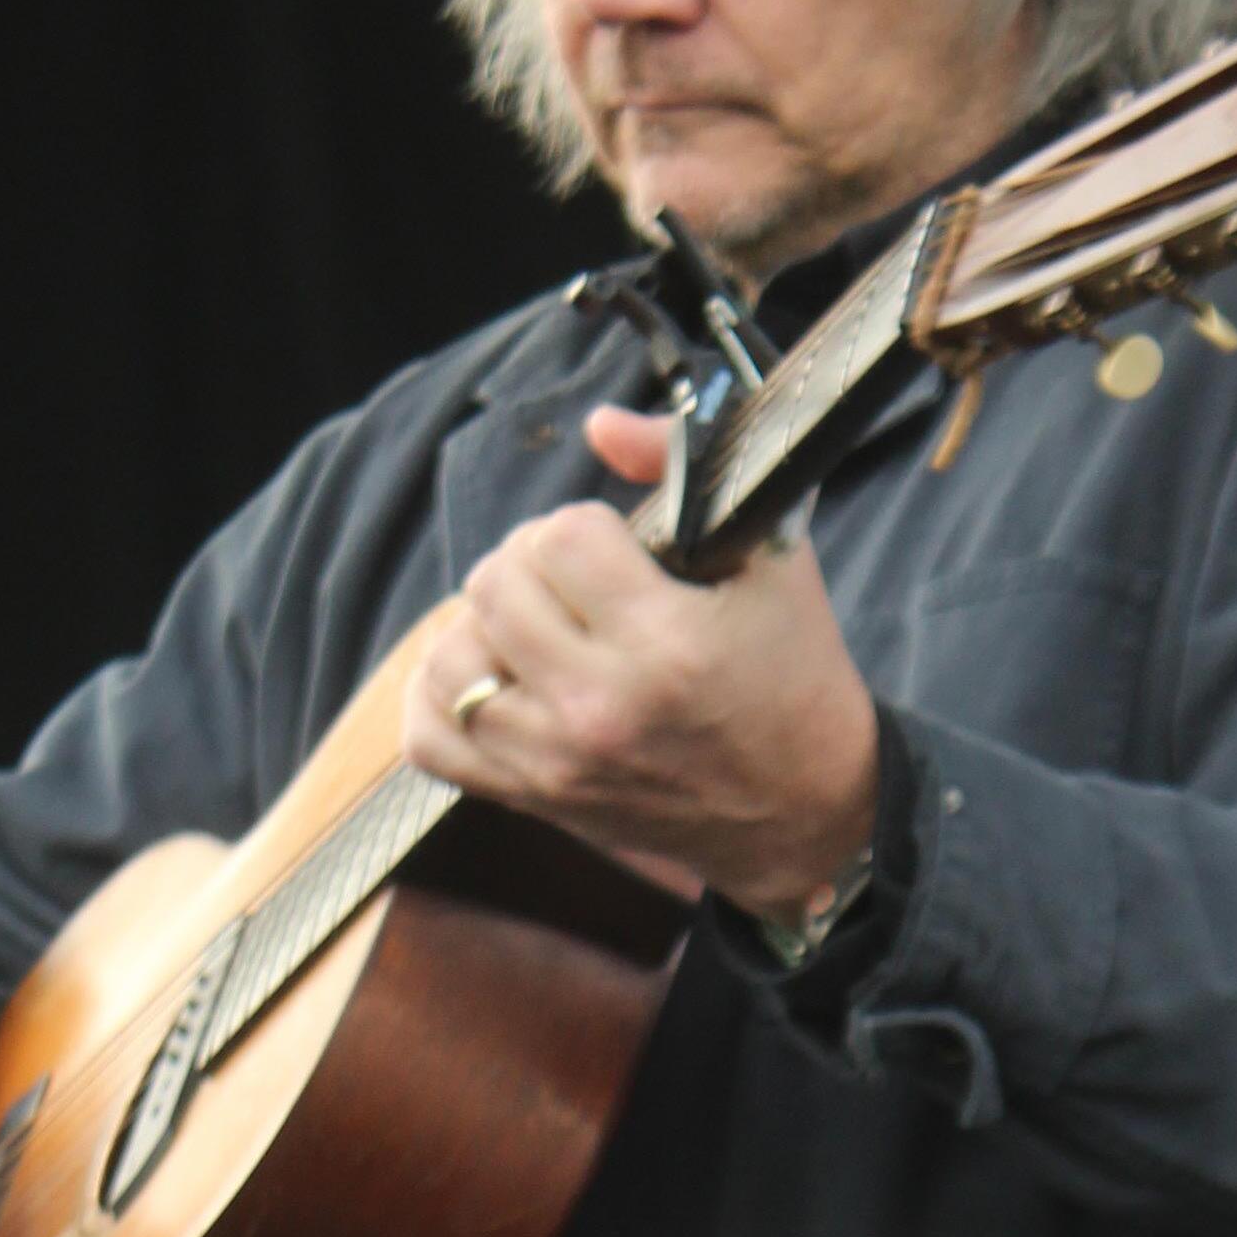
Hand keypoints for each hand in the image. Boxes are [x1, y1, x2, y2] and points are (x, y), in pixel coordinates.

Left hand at [402, 404, 878, 918]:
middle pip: (494, 585)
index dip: (588, 525)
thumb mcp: (771, 561)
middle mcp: (599, 706)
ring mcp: (556, 759)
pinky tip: (491, 675)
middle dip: (533, 563)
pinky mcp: (535, 797)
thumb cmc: (794, 676)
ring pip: (450, 656)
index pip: (560, 537)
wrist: (805, 812)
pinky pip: (430, 739)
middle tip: (578, 582)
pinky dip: (442, 698)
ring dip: (485, 625)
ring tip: (536, 626)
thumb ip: (683, 470)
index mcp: (665, 645)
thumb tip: (600, 424)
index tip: (622, 550)